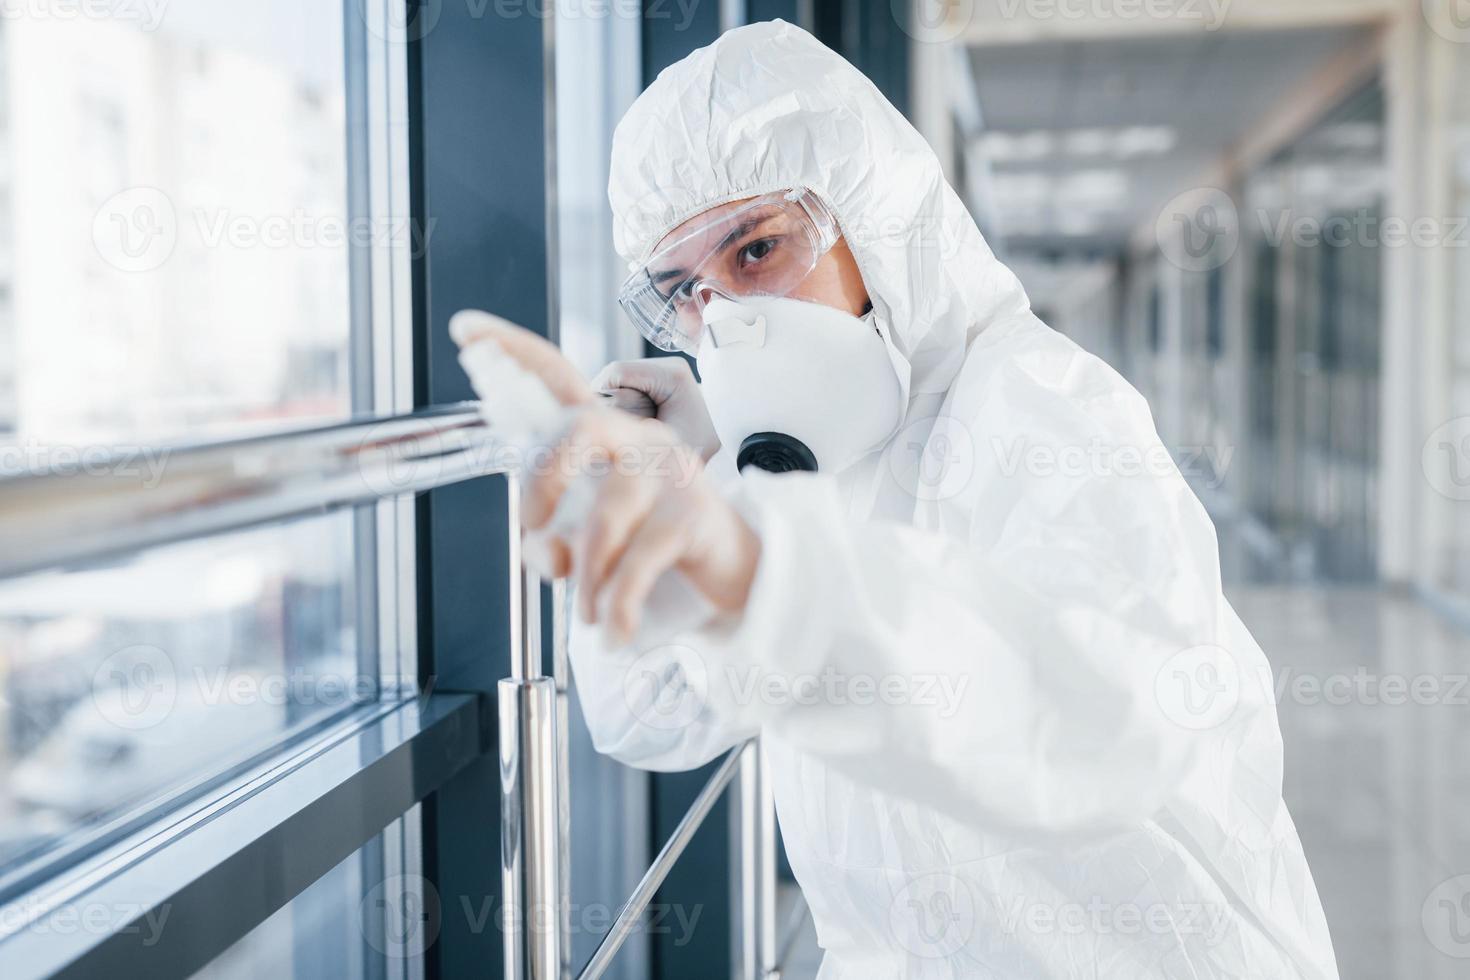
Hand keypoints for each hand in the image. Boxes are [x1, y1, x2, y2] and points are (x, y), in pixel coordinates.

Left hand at [449, 311, 757, 641]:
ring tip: (586, 615)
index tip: (464, 329)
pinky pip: (636, 564)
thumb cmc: (650, 541)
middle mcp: (638, 436)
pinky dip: (617, 606)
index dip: (510, 348)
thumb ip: (553, 543)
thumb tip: (547, 558)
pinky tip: (614, 631)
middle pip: (577, 429)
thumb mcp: (590, 540)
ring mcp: (670, 471)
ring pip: (604, 521)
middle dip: (540, 482)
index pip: (556, 375)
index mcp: (605, 431)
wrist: (732, 567)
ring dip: (584, 579)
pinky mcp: (693, 514)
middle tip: (530, 528)